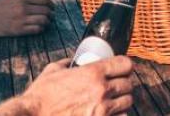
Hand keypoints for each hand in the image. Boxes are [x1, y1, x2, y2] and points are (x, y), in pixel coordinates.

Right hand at [0, 0, 52, 36]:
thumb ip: (25, 0)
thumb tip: (39, 3)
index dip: (51, 4)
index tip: (52, 8)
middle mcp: (24, 7)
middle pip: (46, 10)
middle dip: (50, 14)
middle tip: (50, 17)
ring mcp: (21, 19)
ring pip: (44, 20)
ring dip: (47, 23)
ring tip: (45, 24)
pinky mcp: (18, 30)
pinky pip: (36, 29)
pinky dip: (40, 29)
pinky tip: (38, 29)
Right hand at [10, 56, 133, 115]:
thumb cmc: (41, 96)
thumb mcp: (52, 71)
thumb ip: (66, 63)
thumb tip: (72, 61)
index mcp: (92, 72)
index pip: (125, 64)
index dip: (125, 66)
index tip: (123, 69)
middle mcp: (101, 89)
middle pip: (128, 83)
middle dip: (124, 84)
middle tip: (118, 86)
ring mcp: (103, 109)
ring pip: (128, 101)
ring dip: (123, 100)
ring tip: (115, 100)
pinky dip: (119, 114)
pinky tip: (111, 113)